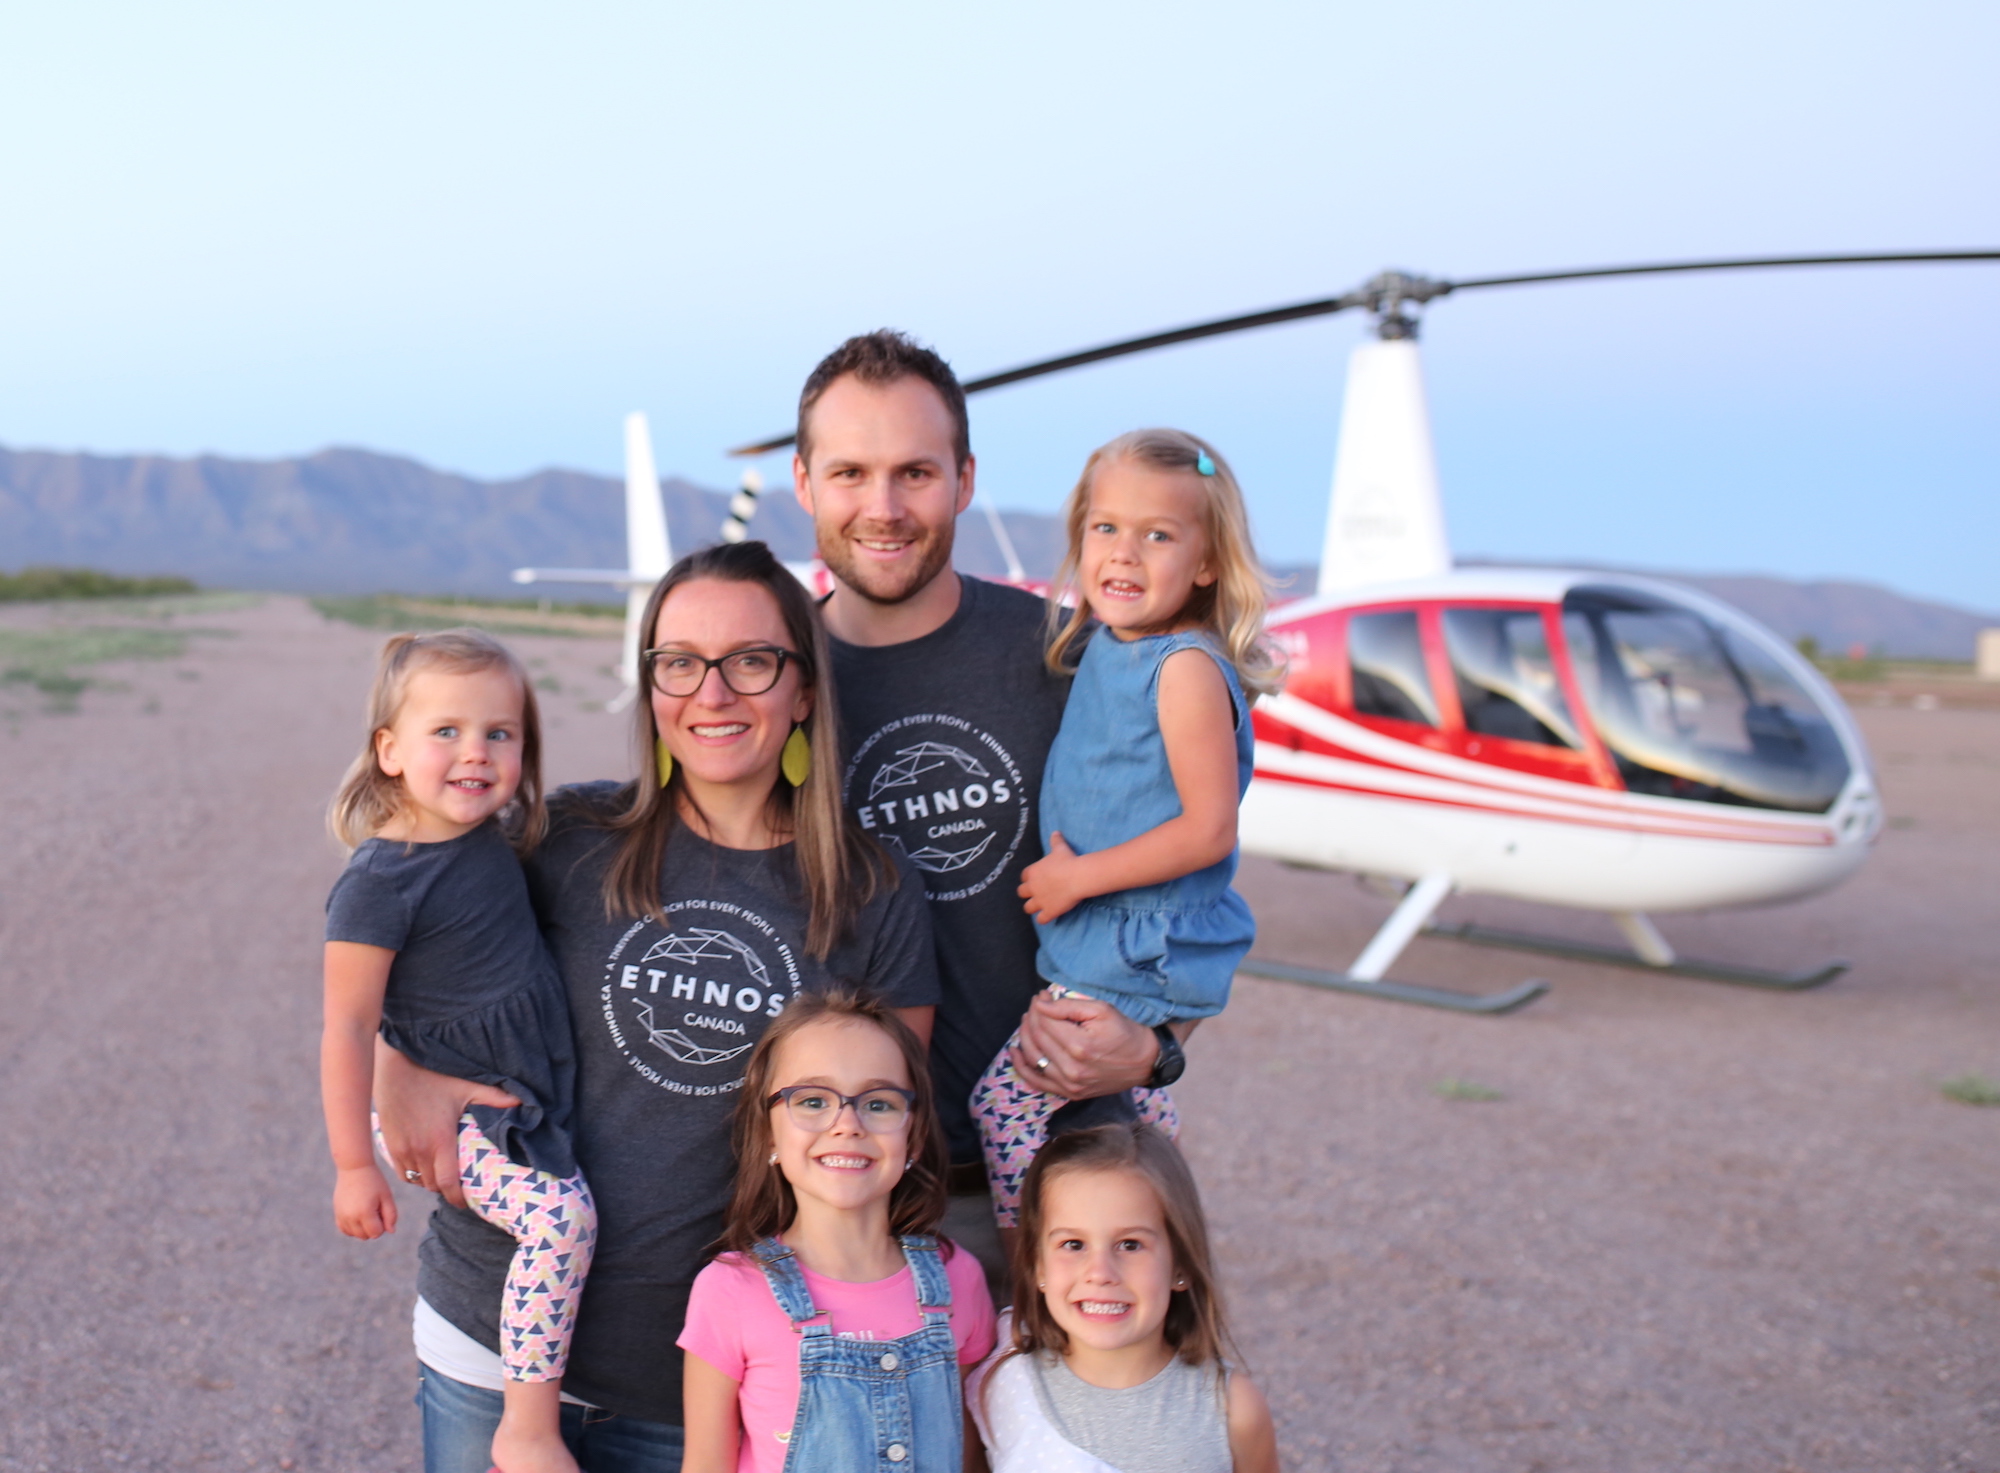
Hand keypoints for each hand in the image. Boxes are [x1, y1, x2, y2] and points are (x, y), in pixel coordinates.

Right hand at [334, 1164, 397, 1239]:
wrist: (354, 1168)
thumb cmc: (374, 1181)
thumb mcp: (387, 1196)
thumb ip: (391, 1215)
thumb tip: (391, 1231)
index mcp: (365, 1213)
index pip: (376, 1233)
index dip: (383, 1225)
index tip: (383, 1211)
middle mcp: (350, 1217)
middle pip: (365, 1236)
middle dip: (374, 1227)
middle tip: (376, 1209)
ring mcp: (342, 1216)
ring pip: (354, 1234)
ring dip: (363, 1228)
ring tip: (368, 1210)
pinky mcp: (337, 1213)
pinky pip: (345, 1230)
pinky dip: (353, 1227)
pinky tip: (359, 1215)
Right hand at [373, 1039, 519, 1208]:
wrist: (395, 1067)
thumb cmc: (434, 1076)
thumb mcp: (466, 1087)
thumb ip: (493, 1098)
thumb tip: (521, 1101)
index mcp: (440, 1140)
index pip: (448, 1183)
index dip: (458, 1197)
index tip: (467, 1202)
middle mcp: (419, 1150)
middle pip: (434, 1185)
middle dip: (447, 1189)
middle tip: (459, 1186)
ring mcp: (401, 1149)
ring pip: (417, 1180)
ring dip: (430, 1181)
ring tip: (443, 1175)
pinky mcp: (388, 1145)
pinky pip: (402, 1172)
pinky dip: (413, 1174)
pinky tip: (424, 1166)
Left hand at [1010, 990, 1158, 1100]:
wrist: (1144, 1061)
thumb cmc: (1124, 1032)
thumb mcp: (1101, 1010)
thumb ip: (1067, 1007)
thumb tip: (1041, 1004)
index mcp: (1080, 1046)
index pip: (1046, 1022)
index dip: (1039, 1006)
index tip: (1042, 995)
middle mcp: (1072, 1069)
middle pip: (1037, 1038)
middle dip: (1032, 1017)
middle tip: (1036, 1005)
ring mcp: (1070, 1085)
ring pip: (1034, 1057)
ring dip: (1024, 1036)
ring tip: (1028, 1020)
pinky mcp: (1070, 1094)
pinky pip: (1037, 1082)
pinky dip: (1022, 1066)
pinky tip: (1014, 1051)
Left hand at [1017, 832, 1093, 924]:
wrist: (1077, 877)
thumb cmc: (1068, 860)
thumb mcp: (1060, 848)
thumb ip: (1055, 841)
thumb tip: (1055, 832)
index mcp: (1033, 872)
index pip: (1024, 876)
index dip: (1029, 878)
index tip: (1035, 878)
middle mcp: (1033, 887)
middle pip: (1021, 892)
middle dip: (1027, 893)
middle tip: (1036, 893)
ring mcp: (1040, 901)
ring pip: (1027, 908)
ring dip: (1032, 907)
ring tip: (1039, 907)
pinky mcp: (1049, 911)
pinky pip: (1041, 919)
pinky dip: (1043, 919)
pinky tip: (1048, 916)